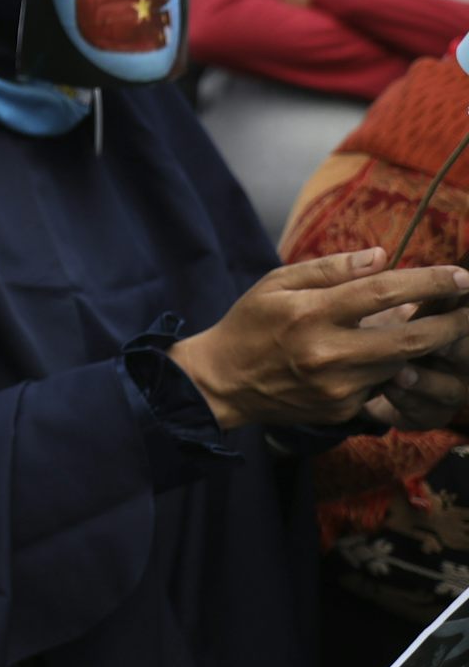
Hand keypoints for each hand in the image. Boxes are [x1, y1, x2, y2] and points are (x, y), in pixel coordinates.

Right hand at [171, 248, 468, 428]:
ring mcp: (337, 386)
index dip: (428, 281)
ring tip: (434, 327)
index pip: (383, 292)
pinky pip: (382, 384)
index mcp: (311, 314)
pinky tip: (387, 355)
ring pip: (401, 364)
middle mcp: (328, 353)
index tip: (460, 275)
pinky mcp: (342, 409)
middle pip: (410, 340)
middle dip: (450, 324)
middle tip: (468, 310)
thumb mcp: (277, 283)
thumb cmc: (250, 323)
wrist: (222, 381)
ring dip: (421, 345)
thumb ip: (330, 269)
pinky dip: (391, 367)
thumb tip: (382, 257)